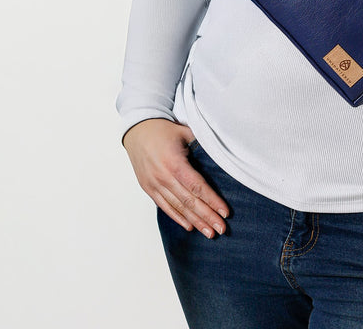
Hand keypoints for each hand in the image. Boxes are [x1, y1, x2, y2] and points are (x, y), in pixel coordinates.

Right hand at [122, 119, 228, 237]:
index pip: (197, 187)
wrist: (137, 130)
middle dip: (207, 217)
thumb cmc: (163, 130)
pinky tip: (189, 226)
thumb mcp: (185, 132)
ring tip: (209, 233)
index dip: (212, 201)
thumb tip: (222, 153)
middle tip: (221, 229)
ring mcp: (154, 184)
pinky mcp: (148, 188)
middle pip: (189, 201)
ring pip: (178, 207)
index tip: (225, 212)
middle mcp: (163, 177)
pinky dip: (177, 217)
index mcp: (175, 163)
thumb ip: (201, 145)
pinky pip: (164, 206)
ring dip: (195, 221)